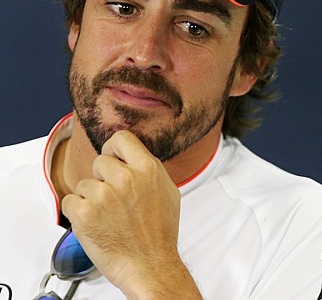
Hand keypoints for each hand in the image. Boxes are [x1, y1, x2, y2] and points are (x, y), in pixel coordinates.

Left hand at [61, 130, 201, 298]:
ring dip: (90, 198)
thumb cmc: (160, 234)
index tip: (112, 158)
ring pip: (84, 184)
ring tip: (106, 215)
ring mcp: (104, 195)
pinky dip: (77, 212)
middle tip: (112, 197)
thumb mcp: (168, 192)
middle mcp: (125, 178)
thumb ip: (150, 172)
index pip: (121, 139)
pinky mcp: (85, 214)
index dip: (113, 149)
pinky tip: (94, 222)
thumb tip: (134, 159)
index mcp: (147, 170)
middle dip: (102, 178)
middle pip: (100, 161)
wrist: (150, 264)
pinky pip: (70, 201)